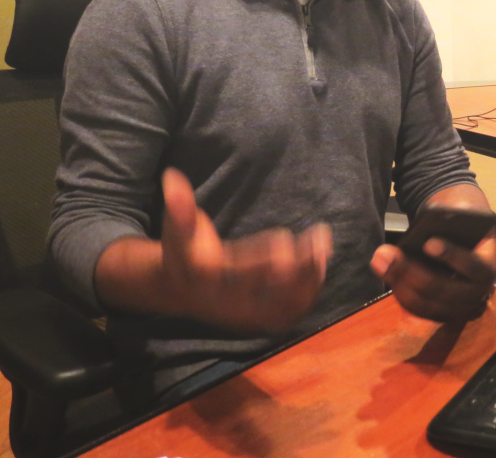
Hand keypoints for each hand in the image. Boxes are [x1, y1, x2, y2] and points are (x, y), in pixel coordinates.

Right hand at [159, 168, 331, 332]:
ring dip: (309, 276)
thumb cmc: (184, 251)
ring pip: (286, 303)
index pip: (240, 273)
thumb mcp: (178, 228)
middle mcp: (230, 303)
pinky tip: (320, 266)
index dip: (264, 258)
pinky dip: (308, 291)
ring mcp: (248, 315)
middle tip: (319, 237)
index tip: (285, 236)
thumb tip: (172, 176)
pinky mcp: (261, 320)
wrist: (182, 289)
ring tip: (324, 248)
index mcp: (210, 281)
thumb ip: (179, 207)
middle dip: (298, 265)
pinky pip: (290, 311)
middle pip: (270, 291)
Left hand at [370, 187, 495, 323]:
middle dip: (410, 270)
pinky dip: (398, 290)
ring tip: (379, 259)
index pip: (472, 266)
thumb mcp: (464, 219)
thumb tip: (433, 217)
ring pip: (425, 303)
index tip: (428, 243)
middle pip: (441, 289)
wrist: (468, 246)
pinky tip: (383, 270)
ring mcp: (457, 309)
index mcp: (487, 268)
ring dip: (398, 281)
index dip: (451, 255)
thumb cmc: (464, 228)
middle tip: (386, 252)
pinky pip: (416, 308)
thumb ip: (452, 219)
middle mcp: (476, 295)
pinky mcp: (439, 313)